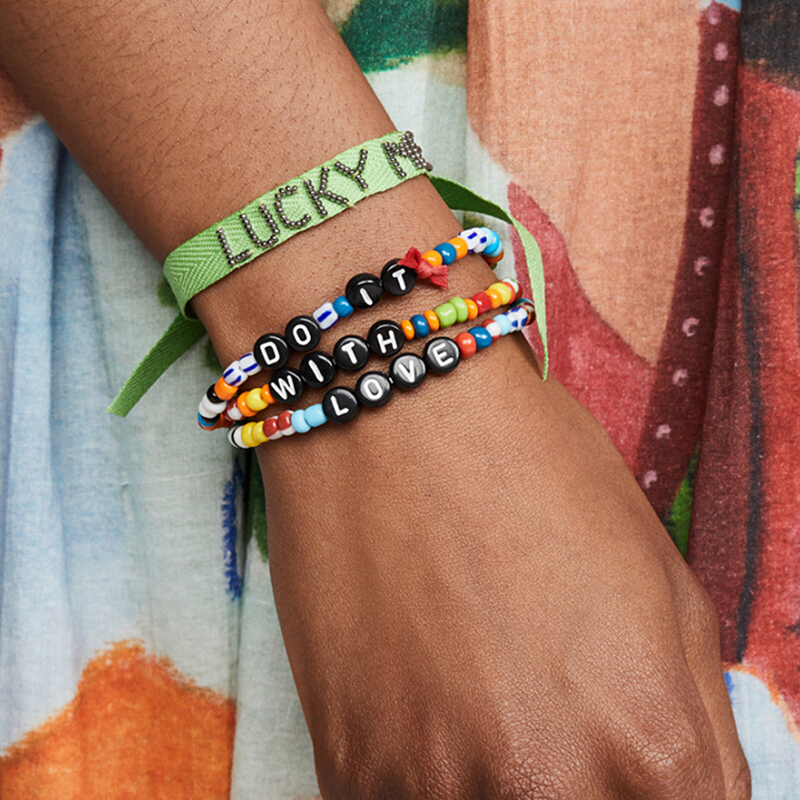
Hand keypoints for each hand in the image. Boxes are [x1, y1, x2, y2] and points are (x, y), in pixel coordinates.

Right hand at [262, 336, 749, 799]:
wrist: (390, 414)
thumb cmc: (533, 470)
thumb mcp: (665, 582)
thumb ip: (694, 720)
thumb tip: (685, 792)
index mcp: (652, 744)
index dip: (651, 792)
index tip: (621, 758)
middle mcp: (544, 786)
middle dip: (576, 785)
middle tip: (539, 712)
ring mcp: (433, 785)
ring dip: (491, 783)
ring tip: (474, 696)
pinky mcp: (345, 766)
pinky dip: (420, 774)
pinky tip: (419, 704)